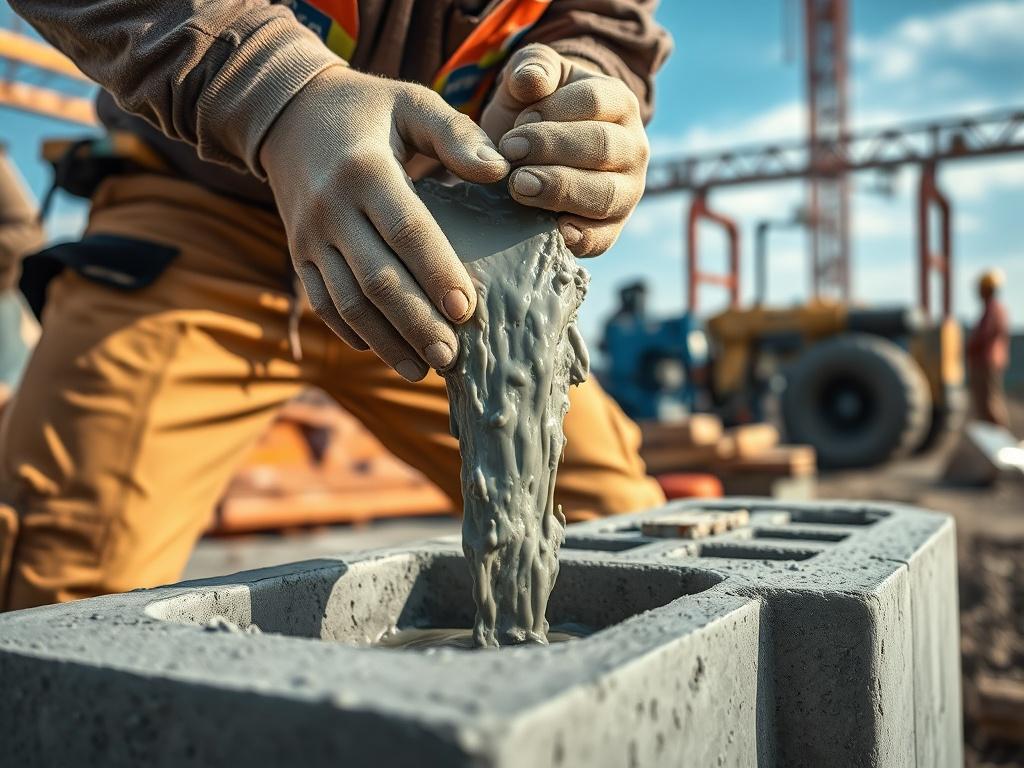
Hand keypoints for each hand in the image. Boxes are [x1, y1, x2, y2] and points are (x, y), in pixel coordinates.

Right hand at [261, 65, 509, 380]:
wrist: (287, 115)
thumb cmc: (367, 110)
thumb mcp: (411, 103)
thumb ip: (456, 134)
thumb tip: (501, 171)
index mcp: (364, 170)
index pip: (405, 230)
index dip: (436, 272)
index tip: (466, 310)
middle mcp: (331, 209)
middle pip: (376, 278)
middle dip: (415, 323)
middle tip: (450, 357)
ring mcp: (310, 238)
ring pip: (347, 302)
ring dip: (385, 341)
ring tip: (422, 370)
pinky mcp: (300, 255)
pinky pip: (323, 303)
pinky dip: (352, 332)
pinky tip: (385, 352)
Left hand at [481, 44, 648, 257]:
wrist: (534, 156)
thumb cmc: (534, 111)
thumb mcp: (530, 81)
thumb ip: (532, 67)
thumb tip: (532, 79)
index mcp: (618, 102)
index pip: (594, 102)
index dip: (551, 113)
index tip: (515, 124)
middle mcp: (632, 148)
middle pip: (603, 148)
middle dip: (552, 150)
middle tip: (510, 154)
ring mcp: (626, 192)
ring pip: (605, 195)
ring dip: (560, 190)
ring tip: (519, 186)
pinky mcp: (610, 229)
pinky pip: (601, 239)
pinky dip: (578, 238)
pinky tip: (552, 229)